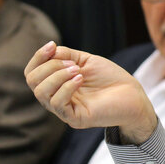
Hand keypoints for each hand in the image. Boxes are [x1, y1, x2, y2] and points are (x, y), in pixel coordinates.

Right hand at [25, 41, 157, 142]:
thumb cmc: (110, 78)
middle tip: (72, 63)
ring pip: (41, 93)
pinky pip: (58, 104)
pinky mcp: (74, 119)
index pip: (32, 73)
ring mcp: (64, 110)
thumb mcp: (85, 60)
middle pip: (32, 82)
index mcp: (56, 84)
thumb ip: (65, 54)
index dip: (38, 57)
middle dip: (49, 66)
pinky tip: (80, 79)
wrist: (132, 95)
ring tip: (77, 70)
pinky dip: (66, 87)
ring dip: (57, 76)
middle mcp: (56, 97)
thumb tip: (49, 50)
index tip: (52, 45)